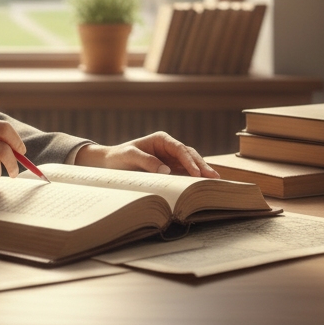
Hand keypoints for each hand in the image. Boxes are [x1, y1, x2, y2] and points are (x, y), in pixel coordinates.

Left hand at [75, 131, 218, 177]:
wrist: (110, 162)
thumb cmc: (118, 157)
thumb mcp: (129, 156)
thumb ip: (146, 161)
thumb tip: (165, 170)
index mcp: (161, 139)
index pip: (179, 149)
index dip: (189, 160)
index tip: (196, 173)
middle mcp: (168, 147)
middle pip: (189, 155)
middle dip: (201, 166)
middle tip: (213, 178)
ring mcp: (170, 158)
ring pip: (190, 163)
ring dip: (201, 171)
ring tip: (213, 181)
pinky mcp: (169, 168)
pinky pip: (184, 172)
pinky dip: (193, 178)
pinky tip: (201, 184)